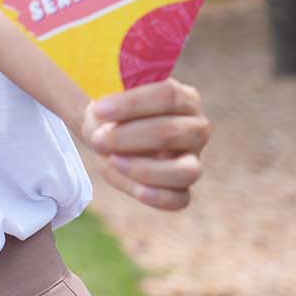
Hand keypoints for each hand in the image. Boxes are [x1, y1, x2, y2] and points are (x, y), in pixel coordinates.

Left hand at [79, 77, 209, 211]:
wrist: (104, 132)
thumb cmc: (113, 113)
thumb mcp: (111, 98)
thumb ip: (115, 97)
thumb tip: (110, 103)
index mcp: (184, 98)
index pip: (166, 95)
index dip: (131, 104)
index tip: (99, 110)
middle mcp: (196, 129)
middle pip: (171, 133)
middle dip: (128, 137)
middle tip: (99, 138)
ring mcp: (193, 160)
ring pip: (186, 171)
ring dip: (144, 168)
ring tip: (114, 160)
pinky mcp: (181, 187)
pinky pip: (180, 199)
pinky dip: (160, 197)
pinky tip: (138, 191)